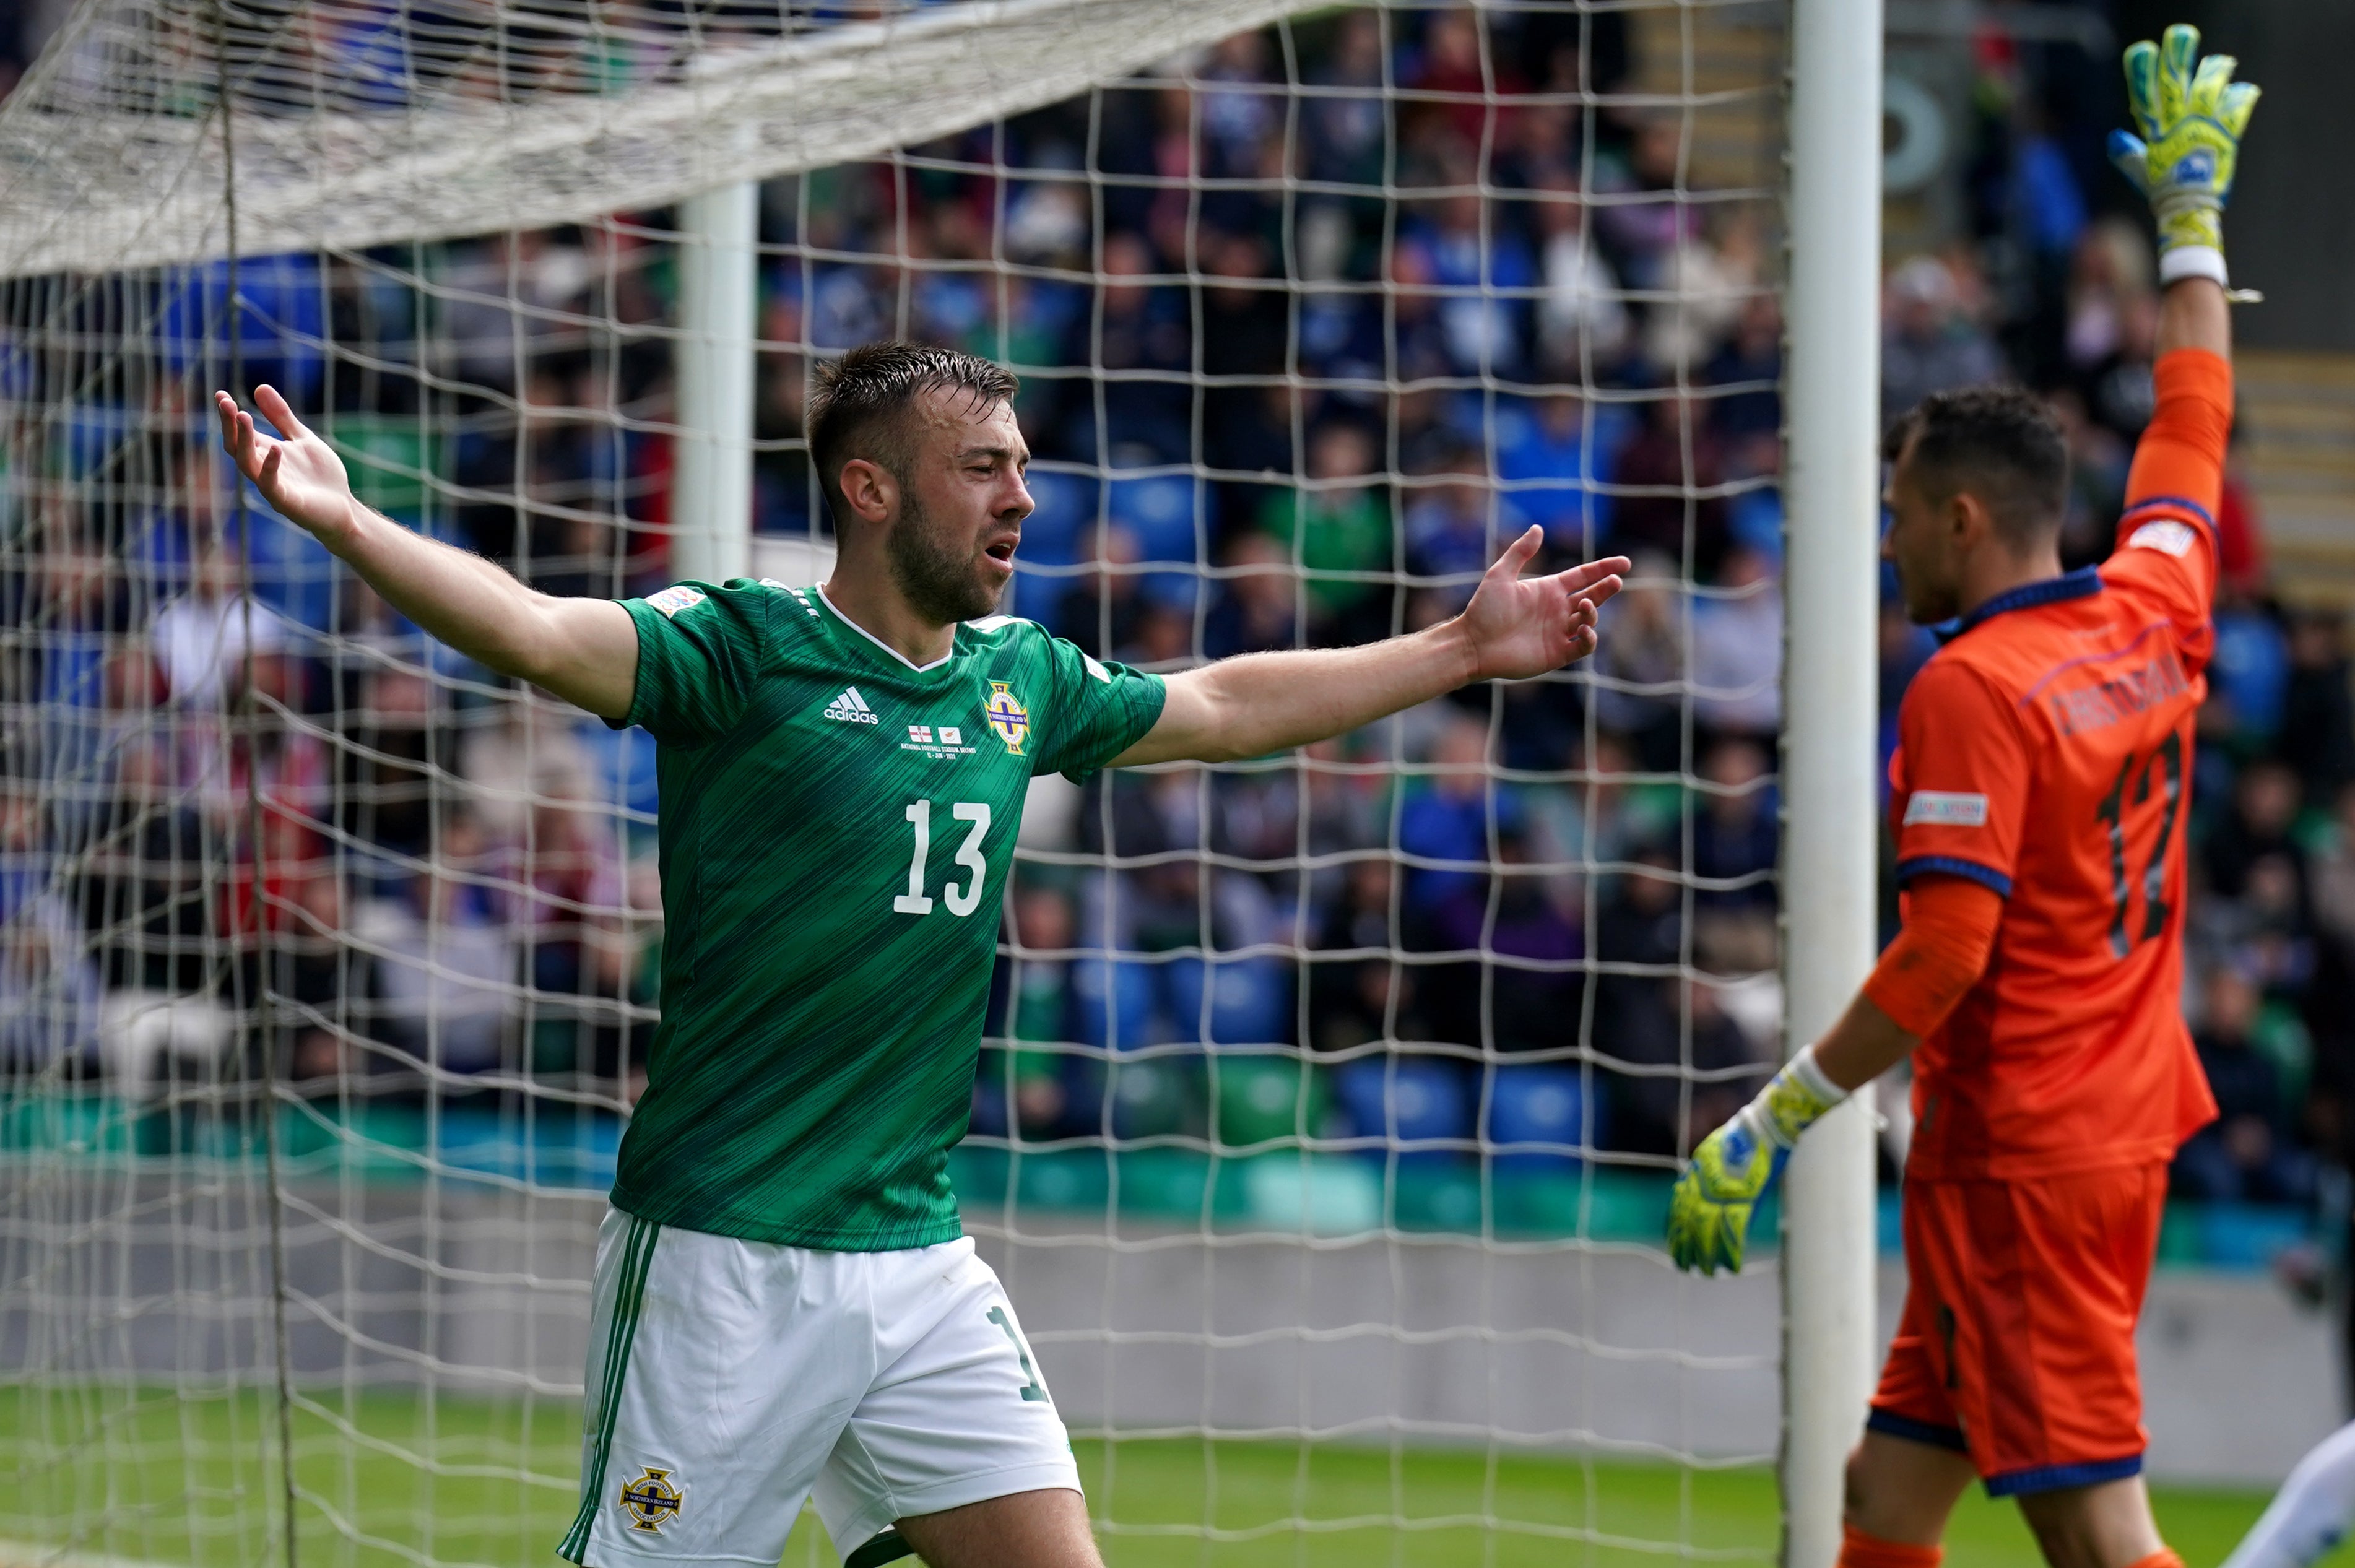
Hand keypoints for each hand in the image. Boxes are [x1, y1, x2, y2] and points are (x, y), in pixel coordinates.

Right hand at [215, 384, 360, 545]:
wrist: (344, 507)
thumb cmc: (321, 476)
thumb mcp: (302, 439)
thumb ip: (282, 417)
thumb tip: (260, 387)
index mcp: (264, 453)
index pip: (238, 433)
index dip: (228, 415)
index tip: (220, 394)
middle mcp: (262, 469)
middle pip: (236, 447)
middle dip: (230, 425)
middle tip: (226, 403)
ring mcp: (272, 486)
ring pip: (247, 464)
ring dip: (244, 441)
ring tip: (243, 416)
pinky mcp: (286, 502)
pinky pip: (271, 485)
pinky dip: (271, 466)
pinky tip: (275, 448)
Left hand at [1455, 528, 1628, 681]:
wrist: (1473, 644)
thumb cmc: (1483, 609)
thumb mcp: (1500, 574)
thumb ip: (1520, 552)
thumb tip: (1538, 528)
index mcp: (1548, 589)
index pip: (1583, 576)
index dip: (1604, 568)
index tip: (1624, 563)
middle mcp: (1557, 610)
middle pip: (1592, 596)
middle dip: (1607, 588)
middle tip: (1616, 581)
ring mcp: (1558, 632)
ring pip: (1589, 619)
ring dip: (1592, 611)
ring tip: (1584, 605)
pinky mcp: (1557, 653)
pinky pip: (1582, 647)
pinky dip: (1589, 639)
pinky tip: (1584, 629)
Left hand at [1666, 1112, 1783, 1276]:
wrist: (1766, 1125)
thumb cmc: (1748, 1134)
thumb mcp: (1714, 1148)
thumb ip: (1703, 1170)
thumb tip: (1687, 1185)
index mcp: (1697, 1171)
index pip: (1680, 1205)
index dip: (1676, 1227)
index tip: (1675, 1243)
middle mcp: (1703, 1183)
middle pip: (1689, 1221)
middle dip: (1686, 1247)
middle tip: (1684, 1266)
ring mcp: (1723, 1192)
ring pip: (1707, 1231)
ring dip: (1706, 1255)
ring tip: (1707, 1272)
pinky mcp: (1745, 1199)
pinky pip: (1734, 1233)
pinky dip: (1732, 1252)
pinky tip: (1732, 1267)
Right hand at [2107, 23, 2258, 277]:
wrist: (2189, 209)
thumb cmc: (2163, 193)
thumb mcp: (2141, 173)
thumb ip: (2128, 153)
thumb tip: (2114, 138)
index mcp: (2157, 133)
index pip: (2146, 97)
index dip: (2143, 73)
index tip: (2142, 50)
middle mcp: (2179, 126)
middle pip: (2176, 84)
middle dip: (2177, 57)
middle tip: (2180, 35)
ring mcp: (2203, 129)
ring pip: (2209, 88)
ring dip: (2215, 71)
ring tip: (2219, 62)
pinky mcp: (2227, 136)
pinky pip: (2238, 107)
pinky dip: (2242, 96)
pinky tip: (2243, 89)